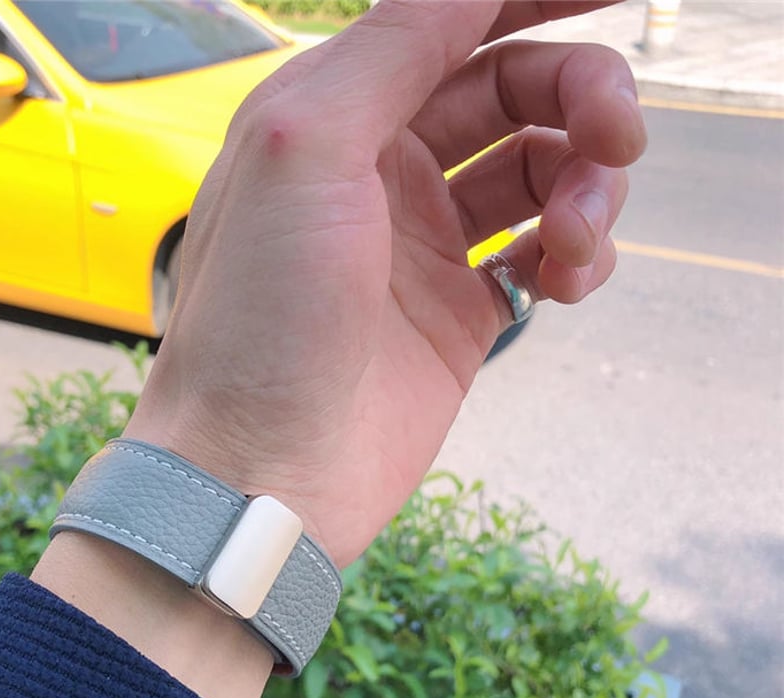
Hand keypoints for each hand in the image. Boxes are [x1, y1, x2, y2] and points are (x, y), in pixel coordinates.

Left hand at [126, 0, 645, 567]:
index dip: (539, 0)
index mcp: (336, 115)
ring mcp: (424, 245)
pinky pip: (545, 252)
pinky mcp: (460, 314)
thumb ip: (390, 47)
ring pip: (543, 171)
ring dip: (589, 185)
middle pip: (513, 90)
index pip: (453, 21)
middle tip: (619, 134)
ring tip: (580, 236)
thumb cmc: (260, 320)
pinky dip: (579, 253)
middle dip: (581, 95)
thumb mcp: (303, 148)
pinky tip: (568, 279)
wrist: (264, 469)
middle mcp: (381, 172)